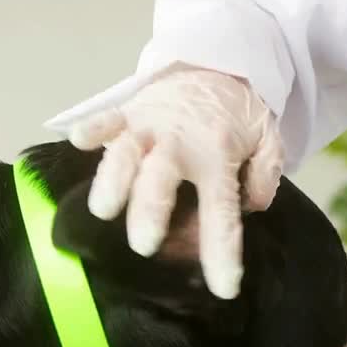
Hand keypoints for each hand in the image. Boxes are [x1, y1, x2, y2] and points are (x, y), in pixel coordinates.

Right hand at [67, 64, 283, 299]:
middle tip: (144, 245)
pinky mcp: (129, 111)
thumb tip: (254, 205)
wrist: (220, 60)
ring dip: (113, 180)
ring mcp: (151, 126)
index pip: (221, 210)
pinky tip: (77, 139)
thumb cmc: (240, 114)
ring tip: (102, 210)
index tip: (224, 287)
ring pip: (127, 152)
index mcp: (218, 156)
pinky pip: (108, 117)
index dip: (222, 251)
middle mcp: (181, 143)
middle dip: (150, 211)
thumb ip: (265, 174)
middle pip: (162, 179)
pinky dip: (94, 128)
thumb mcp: (269, 140)